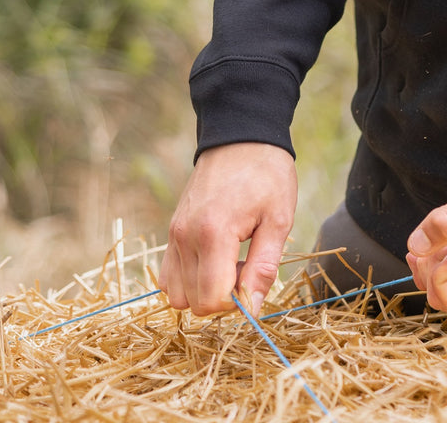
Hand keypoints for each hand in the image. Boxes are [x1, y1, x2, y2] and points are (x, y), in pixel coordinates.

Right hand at [160, 141, 295, 315]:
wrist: (242, 136)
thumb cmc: (267, 174)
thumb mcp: (278, 219)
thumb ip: (263, 267)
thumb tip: (252, 310)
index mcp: (213, 234)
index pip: (212, 300)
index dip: (237, 302)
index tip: (255, 278)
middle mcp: (185, 237)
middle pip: (193, 303)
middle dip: (223, 296)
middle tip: (246, 264)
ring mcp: (174, 234)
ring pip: (176, 293)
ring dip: (204, 289)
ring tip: (231, 260)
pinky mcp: (171, 230)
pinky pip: (168, 275)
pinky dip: (189, 279)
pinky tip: (215, 258)